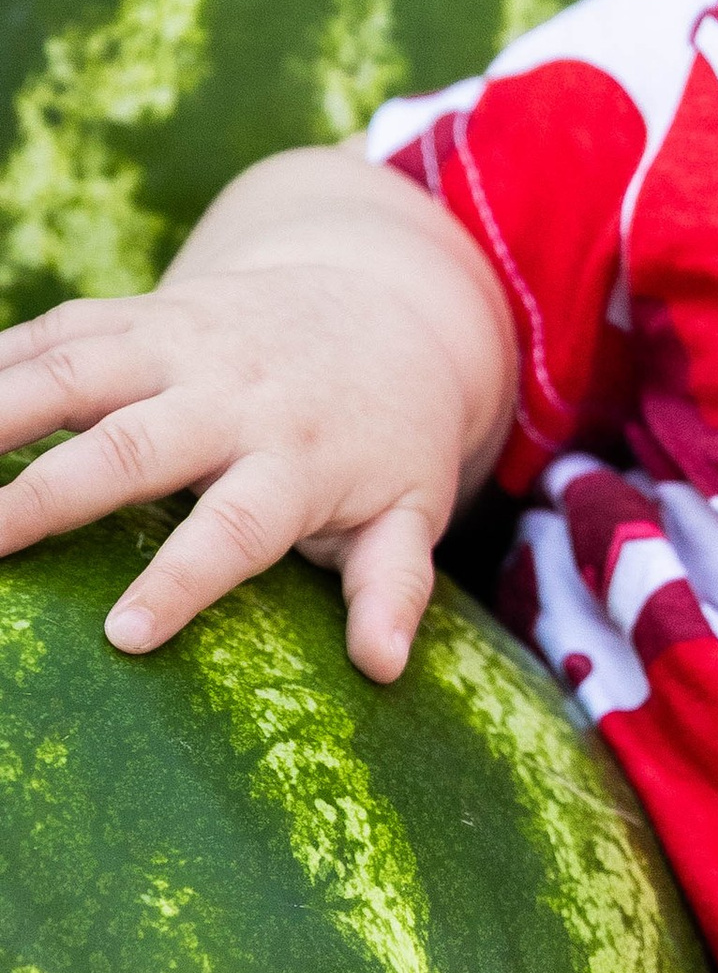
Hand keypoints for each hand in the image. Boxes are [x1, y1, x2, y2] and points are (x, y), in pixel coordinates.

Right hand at [0, 187, 512, 681]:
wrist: (386, 305)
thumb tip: (385, 667)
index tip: (122, 637)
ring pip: (74, 372)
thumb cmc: (389, 437)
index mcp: (300, 461)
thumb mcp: (413, 509)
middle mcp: (234, 397)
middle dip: (48, 498)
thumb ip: (393, 585)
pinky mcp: (145, 312)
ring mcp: (182, 345)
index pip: (236, 528)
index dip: (180, 582)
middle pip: (132, 448)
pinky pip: (57, 329)